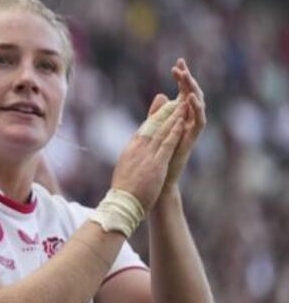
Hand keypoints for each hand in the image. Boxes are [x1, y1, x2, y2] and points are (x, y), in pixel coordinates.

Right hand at [109, 90, 190, 210]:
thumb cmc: (124, 190)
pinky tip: (181, 123)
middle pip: (153, 126)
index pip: (144, 129)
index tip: (164, 107)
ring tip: (181, 104)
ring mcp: (146, 156)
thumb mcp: (126, 168)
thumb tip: (135, 147)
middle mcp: (138, 149)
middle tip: (176, 99)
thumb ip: (133, 155)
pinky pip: (167, 145)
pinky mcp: (156, 164)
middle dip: (165, 112)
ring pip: (161, 132)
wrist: (122, 204)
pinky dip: (174, 132)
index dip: (156, 117)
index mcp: (131, 150)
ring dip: (172, 117)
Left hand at [162, 59, 205, 189]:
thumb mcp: (155, 129)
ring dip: (192, 91)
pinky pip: (199, 122)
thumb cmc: (158, 156)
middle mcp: (188, 121)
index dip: (182, 78)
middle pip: (192, 95)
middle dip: (187, 80)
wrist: (158, 180)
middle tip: (180, 66)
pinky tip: (190, 98)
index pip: (183, 92)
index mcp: (179, 117)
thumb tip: (161, 94)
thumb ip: (158, 112)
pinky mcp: (192, 139)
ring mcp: (191, 130)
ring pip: (198, 106)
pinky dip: (196, 109)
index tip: (177, 62)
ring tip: (186, 78)